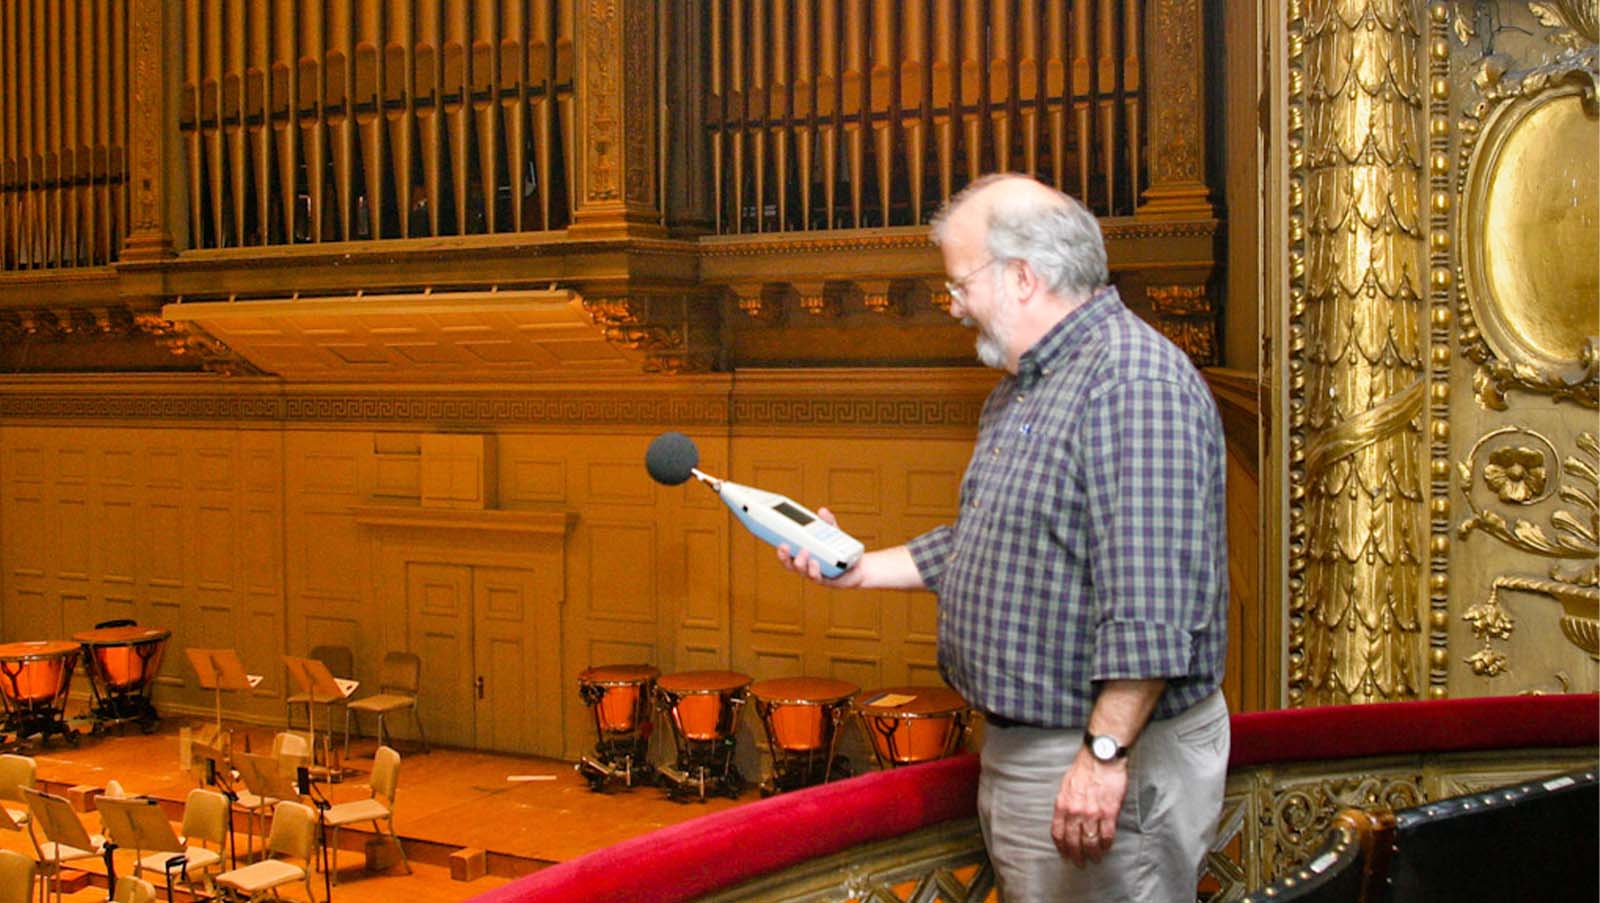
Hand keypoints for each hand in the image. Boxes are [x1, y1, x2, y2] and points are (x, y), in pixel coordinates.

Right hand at [775, 507, 864, 587]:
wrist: (857, 566)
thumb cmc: (840, 550)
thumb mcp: (833, 533)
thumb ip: (828, 523)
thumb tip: (822, 511)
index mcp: (803, 554)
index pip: (787, 553)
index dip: (780, 549)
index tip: (777, 539)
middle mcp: (806, 566)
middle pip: (790, 564)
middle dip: (784, 556)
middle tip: (785, 545)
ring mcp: (815, 574)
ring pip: (802, 571)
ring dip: (800, 561)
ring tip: (805, 551)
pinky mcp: (826, 580)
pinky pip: (817, 577)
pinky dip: (815, 570)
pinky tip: (816, 562)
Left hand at [1052, 747, 1126, 865]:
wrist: (1101, 757)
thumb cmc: (1083, 769)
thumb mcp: (1066, 785)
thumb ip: (1065, 803)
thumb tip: (1064, 818)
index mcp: (1063, 804)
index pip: (1058, 833)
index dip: (1061, 847)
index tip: (1064, 855)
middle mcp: (1075, 811)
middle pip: (1073, 841)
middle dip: (1076, 856)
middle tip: (1080, 863)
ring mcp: (1092, 813)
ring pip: (1090, 841)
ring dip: (1093, 853)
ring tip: (1095, 858)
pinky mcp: (1109, 812)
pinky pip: (1107, 834)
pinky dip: (1106, 844)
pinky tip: (1106, 847)